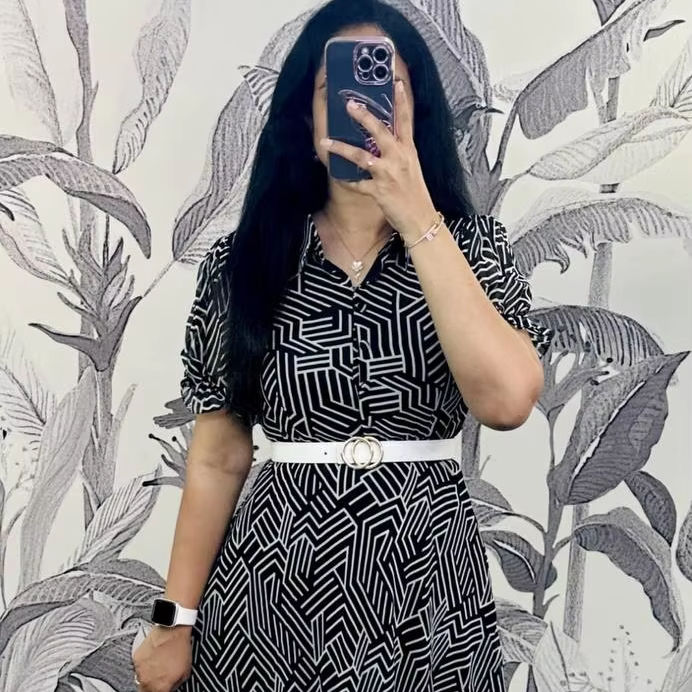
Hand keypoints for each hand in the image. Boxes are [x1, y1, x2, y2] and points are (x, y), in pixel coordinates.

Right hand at [132, 625, 192, 690]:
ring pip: (141, 679)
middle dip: (153, 687)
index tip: (164, 687)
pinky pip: (139, 666)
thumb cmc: (180, 647)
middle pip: (146, 691)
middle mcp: (147, 680)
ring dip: (148, 675)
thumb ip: (174, 684)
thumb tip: (170, 686)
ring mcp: (140, 669)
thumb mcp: (185, 672)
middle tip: (160, 679)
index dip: (162, 690)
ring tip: (158, 664)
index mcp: (160, 687)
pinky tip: (154, 656)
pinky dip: (145, 664)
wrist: (173, 630)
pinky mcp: (136, 658)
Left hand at [319, 81, 437, 241]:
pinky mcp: (379, 192)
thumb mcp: (411, 167)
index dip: (402, 101)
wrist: (421, 219)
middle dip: (364, 117)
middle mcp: (398, 159)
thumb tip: (386, 140)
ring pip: (362, 157)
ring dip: (341, 148)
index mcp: (408, 151)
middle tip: (349, 104)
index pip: (405, 121)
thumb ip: (399, 152)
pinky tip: (336, 176)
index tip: (396, 82)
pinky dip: (346, 181)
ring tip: (325, 142)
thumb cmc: (415, 194)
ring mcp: (388, 175)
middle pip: (380, 132)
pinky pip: (357, 184)